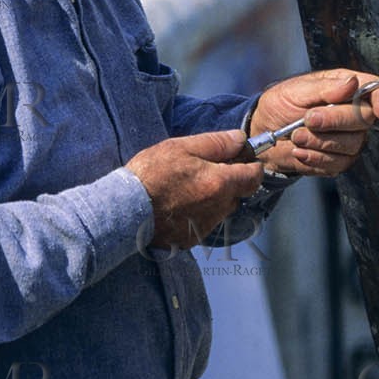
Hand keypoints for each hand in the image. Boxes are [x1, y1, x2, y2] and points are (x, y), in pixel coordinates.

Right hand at [126, 130, 263, 248]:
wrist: (124, 209)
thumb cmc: (151, 174)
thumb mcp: (181, 147)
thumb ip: (216, 143)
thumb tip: (240, 139)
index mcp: (220, 183)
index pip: (254, 176)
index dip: (251, 165)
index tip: (241, 159)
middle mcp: (218, 208)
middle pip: (238, 193)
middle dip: (229, 181)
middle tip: (205, 170)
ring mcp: (205, 226)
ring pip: (222, 209)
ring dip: (214, 198)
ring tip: (187, 188)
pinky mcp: (192, 239)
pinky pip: (205, 222)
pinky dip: (198, 213)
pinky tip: (178, 204)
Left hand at [249, 68, 378, 176]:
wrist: (263, 133)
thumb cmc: (280, 104)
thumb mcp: (297, 90)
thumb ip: (325, 88)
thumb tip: (352, 83)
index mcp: (347, 88)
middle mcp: (353, 113)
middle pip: (364, 119)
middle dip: (335, 121)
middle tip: (308, 119)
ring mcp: (349, 139)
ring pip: (351, 145)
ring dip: (320, 142)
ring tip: (296, 136)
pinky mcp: (338, 160)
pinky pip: (337, 164)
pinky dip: (315, 159)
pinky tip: (299, 151)